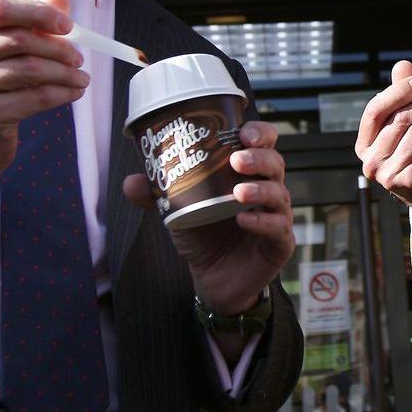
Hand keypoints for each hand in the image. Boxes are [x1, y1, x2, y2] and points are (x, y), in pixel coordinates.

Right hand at [0, 0, 87, 222]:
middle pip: (17, 39)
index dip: (36, 12)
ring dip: (64, 72)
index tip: (66, 25)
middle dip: (57, 47)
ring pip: (30, 69)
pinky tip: (73, 93)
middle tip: (78, 57)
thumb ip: (24, 27)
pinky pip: (35, 98)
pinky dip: (62, 93)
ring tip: (81, 77)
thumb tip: (60, 2)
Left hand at [122, 120, 293, 315]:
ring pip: (279, 195)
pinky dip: (262, 222)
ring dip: (260, 190)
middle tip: (237, 160)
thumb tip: (130, 182)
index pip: (264, 144)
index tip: (243, 133)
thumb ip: (157, 195)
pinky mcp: (281, 244)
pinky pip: (279, 229)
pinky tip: (243, 220)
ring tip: (238, 192)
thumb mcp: (179, 209)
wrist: (212, 278)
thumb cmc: (203, 235)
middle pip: (275, 164)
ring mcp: (277, 216)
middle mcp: (268, 190)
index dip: (260, 133)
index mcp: (248, 174)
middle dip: (259, 158)